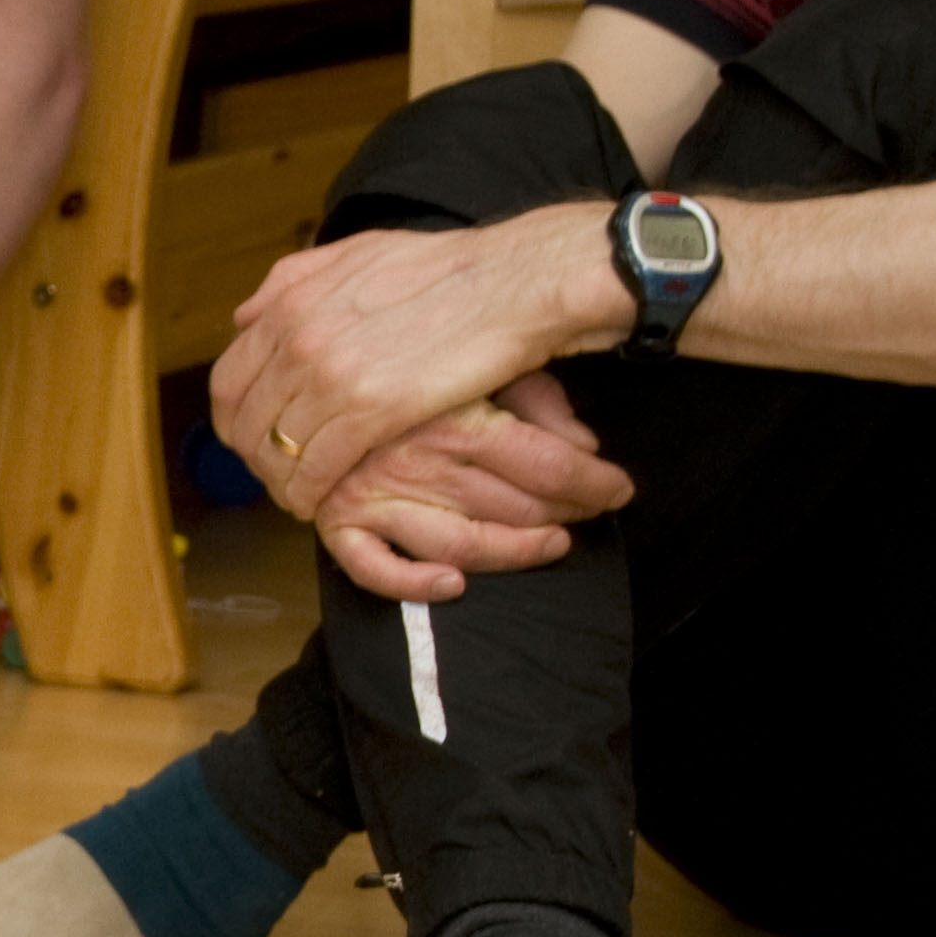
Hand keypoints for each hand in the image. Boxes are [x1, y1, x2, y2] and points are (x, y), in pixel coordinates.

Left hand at [210, 204, 623, 517]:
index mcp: (291, 305)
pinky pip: (317, 469)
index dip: (235, 420)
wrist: (514, 282)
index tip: (252, 437)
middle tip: (276, 474)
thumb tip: (245, 316)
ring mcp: (332, 376)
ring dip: (282, 481)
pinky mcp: (372, 410)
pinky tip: (318, 501)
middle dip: (255, 457)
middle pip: (246, 423)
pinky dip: (310, 492)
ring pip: (278, 453)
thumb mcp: (356, 254)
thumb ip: (293, 282)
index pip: (228, 381)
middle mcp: (300, 340)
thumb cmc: (447, 268)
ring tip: (299, 492)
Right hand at [313, 370, 633, 600]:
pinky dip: (412, 584)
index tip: (619, 489)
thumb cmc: (410, 351)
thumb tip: (583, 446)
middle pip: (514, 507)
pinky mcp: (338, 519)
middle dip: (567, 514)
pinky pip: (374, 568)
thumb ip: (538, 398)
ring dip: (514, 553)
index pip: (548, 465)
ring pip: (460, 545)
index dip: (595, 483)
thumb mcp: (485, 354)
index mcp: (455, 415)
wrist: (316, 354)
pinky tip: (453, 585)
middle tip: (589, 513)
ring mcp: (374, 493)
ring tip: (550, 545)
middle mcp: (416, 459)